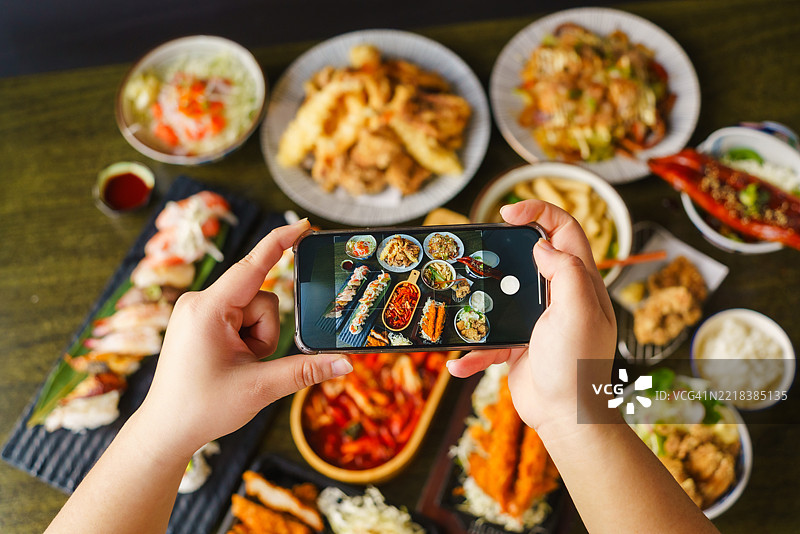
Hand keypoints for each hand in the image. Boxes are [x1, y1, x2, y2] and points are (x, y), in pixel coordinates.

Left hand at [135, 219, 352, 459]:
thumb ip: (305, 370)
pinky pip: (240, 318)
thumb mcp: (260, 388)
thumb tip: (346, 363)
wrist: (166, 429)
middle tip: (248, 364)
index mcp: (208, 309)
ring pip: (254, 311)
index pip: (253, 266)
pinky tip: (230, 364)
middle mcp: (200, 302)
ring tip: (236, 367)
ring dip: (257, 340)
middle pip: (261, 300)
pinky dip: (246, 340)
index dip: (280, 242)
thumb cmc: (203, 407)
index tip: (302, 225)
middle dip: (266, 334)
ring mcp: (198, 310)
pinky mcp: (201, 320)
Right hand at [446, 200, 615, 433]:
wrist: (567, 418)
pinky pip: (489, 339)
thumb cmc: (577, 365)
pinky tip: (458, 363)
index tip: (507, 213)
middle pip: (527, 257)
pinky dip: (472, 351)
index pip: (564, 230)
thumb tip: (541, 245)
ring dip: (478, 302)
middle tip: (476, 252)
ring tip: (456, 300)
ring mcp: (536, 320)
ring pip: (501, 296)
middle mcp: (558, 296)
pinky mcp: (517, 344)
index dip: (539, 212)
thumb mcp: (578, 312)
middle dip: (500, 253)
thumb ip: (566, 271)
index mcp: (580, 282)